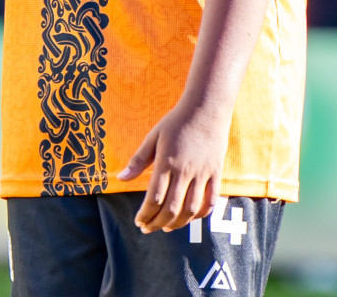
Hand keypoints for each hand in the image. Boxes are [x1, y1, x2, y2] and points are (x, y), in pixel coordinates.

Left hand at [115, 100, 229, 232]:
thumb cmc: (176, 122)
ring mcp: (203, 173)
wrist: (206, 108)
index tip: (138, 221)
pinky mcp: (216, 173)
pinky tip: (189, 217)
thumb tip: (121, 178)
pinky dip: (201, 214)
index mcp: (167, 162)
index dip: (145, 214)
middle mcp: (185, 171)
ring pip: (191, 209)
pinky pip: (211, 201)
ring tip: (166, 228)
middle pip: (172, 208)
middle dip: (157, 223)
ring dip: (178, 224)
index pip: (154, 198)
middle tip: (148, 228)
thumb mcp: (153, 137)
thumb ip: (138, 160)